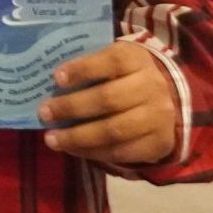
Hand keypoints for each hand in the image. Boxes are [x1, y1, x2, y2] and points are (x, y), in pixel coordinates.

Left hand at [40, 41, 176, 165]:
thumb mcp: (112, 59)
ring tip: (52, 139)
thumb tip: (49, 81)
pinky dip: (94, 153)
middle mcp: (151, 87)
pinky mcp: (159, 143)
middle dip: (72, 107)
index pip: (110, 61)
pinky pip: (122, 152)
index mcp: (136, 59)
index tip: (56, 78)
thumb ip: (87, 65)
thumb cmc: (124, 74)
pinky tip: (73, 149)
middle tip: (44, 113)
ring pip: (114, 130)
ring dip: (78, 137)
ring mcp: (159, 117)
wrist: (168, 98)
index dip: (82, 69)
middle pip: (108, 99)